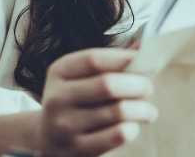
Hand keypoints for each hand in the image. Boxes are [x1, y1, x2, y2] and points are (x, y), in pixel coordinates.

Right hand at [35, 48, 157, 156]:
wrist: (44, 140)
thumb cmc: (73, 100)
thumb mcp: (79, 76)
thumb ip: (108, 61)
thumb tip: (142, 47)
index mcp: (59, 72)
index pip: (94, 59)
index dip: (123, 58)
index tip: (143, 59)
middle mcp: (58, 98)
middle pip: (108, 85)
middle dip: (138, 84)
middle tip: (148, 88)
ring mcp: (65, 125)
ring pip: (117, 111)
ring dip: (142, 109)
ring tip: (149, 110)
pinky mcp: (77, 149)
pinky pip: (116, 136)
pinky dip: (132, 129)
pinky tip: (133, 126)